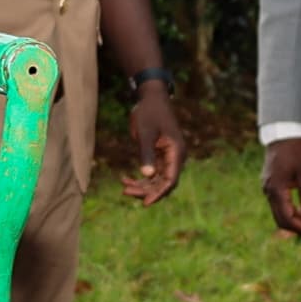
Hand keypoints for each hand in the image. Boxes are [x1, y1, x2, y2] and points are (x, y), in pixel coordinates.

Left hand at [119, 81, 184, 203]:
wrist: (151, 98)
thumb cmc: (149, 112)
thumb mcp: (145, 132)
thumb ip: (146, 153)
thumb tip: (146, 175)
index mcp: (176, 152)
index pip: (170, 180)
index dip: (159, 193)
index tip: (145, 203)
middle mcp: (175, 157)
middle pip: (163, 183)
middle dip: (146, 190)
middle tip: (125, 192)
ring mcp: (168, 157)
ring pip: (157, 180)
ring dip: (142, 186)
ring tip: (124, 188)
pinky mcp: (160, 155)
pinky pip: (153, 172)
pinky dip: (141, 178)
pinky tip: (125, 179)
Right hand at [261, 136, 300, 239]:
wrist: (283, 133)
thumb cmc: (296, 149)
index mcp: (277, 189)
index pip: (289, 219)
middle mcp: (269, 191)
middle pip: (282, 220)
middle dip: (300, 229)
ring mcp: (268, 188)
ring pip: (280, 214)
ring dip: (296, 221)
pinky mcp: (271, 184)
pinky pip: (279, 204)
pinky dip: (291, 211)